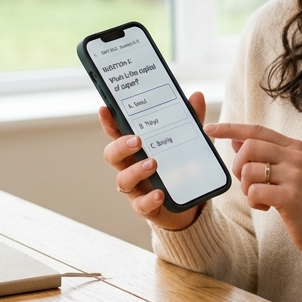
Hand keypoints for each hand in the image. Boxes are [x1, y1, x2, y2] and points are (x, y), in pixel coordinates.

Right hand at [98, 92, 206, 230]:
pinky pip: (141, 205)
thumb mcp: (187, 140)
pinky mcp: (145, 206)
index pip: (117, 133)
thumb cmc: (179, 165)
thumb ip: (191, 119)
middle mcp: (130, 166)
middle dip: (121, 146)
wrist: (188, 202)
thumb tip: (197, 95)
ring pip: (123, 179)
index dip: (109, 122)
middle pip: (112, 155)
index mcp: (136, 148)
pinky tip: (160, 194)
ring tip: (153, 163)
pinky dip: (149, 199)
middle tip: (137, 140)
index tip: (105, 109)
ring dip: (136, 170)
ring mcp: (135, 188)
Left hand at [204, 122, 301, 256]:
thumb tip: (236, 140)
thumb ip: (265, 155)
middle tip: (246, 182)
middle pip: (249, 147)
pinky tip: (267, 207)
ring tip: (260, 197)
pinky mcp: (291, 196)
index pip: (256, 130)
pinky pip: (254, 192)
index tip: (209, 128)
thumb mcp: (287, 171)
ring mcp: (295, 175)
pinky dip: (254, 202)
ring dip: (246, 188)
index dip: (230, 128)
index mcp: (294, 146)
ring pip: (249, 171)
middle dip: (237, 166)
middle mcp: (296, 156)